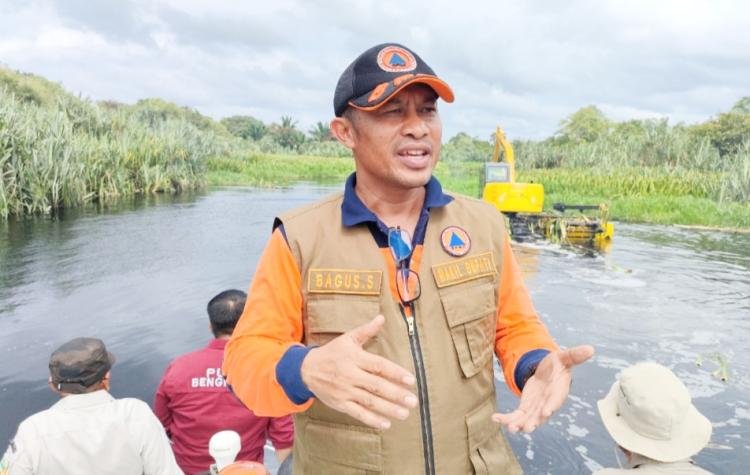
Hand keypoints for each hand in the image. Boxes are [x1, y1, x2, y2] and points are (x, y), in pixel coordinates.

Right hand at [300, 314, 417, 428]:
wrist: (306, 369)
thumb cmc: (332, 353)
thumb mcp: (347, 339)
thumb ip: (366, 330)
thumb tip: (381, 318)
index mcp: (354, 358)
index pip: (378, 366)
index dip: (395, 373)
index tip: (411, 379)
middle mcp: (350, 375)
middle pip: (376, 385)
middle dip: (395, 394)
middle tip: (412, 400)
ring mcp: (345, 391)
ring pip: (369, 401)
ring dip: (387, 408)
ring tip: (404, 413)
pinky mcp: (340, 403)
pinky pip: (357, 413)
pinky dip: (371, 420)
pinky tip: (385, 424)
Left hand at [492, 345, 594, 432]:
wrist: (548, 372)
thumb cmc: (558, 365)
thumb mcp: (564, 357)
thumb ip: (575, 355)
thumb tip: (591, 348)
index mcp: (558, 393)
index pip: (555, 401)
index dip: (551, 406)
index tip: (546, 412)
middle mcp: (547, 404)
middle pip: (541, 416)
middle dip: (533, 422)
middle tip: (526, 428)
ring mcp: (536, 408)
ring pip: (527, 419)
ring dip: (518, 424)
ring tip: (510, 428)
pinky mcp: (525, 408)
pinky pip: (515, 416)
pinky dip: (506, 418)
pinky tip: (495, 418)